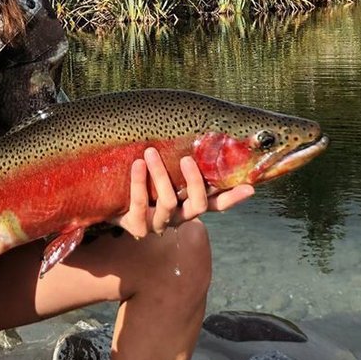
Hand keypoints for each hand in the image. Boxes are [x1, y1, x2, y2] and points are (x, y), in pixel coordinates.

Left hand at [115, 148, 254, 237]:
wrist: (110, 202)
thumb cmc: (142, 181)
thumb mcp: (164, 173)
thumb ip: (179, 163)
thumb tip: (197, 133)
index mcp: (189, 204)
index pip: (217, 203)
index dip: (233, 198)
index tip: (250, 188)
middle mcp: (179, 217)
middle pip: (198, 205)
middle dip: (195, 181)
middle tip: (187, 159)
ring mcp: (159, 224)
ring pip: (168, 202)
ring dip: (160, 175)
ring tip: (151, 151)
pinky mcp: (138, 227)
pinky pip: (140, 204)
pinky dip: (139, 182)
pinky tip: (137, 164)